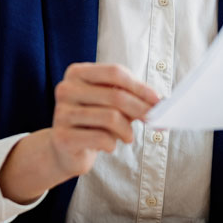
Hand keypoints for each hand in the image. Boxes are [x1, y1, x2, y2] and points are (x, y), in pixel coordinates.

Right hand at [0, 63, 158, 203]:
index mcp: (77, 73)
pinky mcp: (62, 136)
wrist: (65, 150)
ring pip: (111, 118)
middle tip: (154, 121)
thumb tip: (161, 103)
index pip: (114, 72)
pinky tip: (108, 145)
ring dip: (127, 131)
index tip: (158, 100)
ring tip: (127, 137)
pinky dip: (112, 144)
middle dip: (141, 110)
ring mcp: (61, 112)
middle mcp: (66, 89)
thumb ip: (132, 99)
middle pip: (115, 95)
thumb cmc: (94, 122)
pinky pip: (101, 138)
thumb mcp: (112, 104)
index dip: (140, 86)